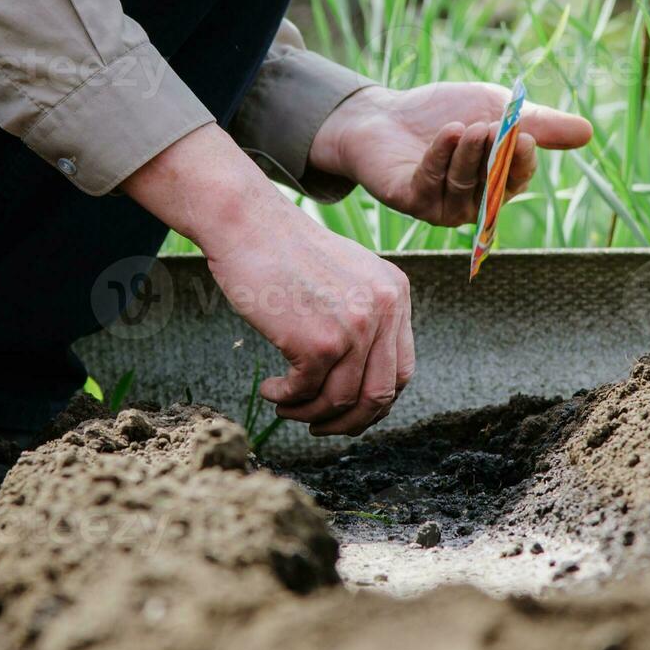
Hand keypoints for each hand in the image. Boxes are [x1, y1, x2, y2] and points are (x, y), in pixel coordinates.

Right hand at [123, 124, 412, 435]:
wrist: (247, 223)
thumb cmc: (285, 252)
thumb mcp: (347, 277)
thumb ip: (364, 318)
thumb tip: (361, 385)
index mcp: (396, 293)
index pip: (402, 371)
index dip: (375, 402)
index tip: (347, 411)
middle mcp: (385, 310)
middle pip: (379, 395)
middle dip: (347, 422)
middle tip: (318, 425)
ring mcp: (355, 327)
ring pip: (341, 401)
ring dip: (309, 413)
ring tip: (285, 403)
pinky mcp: (319, 341)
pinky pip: (307, 392)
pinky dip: (286, 398)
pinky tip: (270, 388)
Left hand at [309, 82, 592, 226]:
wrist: (382, 114)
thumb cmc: (441, 112)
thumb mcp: (494, 108)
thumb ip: (538, 123)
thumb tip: (587, 132)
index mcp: (496, 182)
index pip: (519, 179)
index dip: (524, 161)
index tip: (526, 135)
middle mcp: (472, 202)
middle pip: (494, 187)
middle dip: (497, 157)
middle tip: (496, 126)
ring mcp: (441, 207)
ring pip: (464, 187)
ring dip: (467, 155)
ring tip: (466, 126)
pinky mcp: (411, 202)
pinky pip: (432, 185)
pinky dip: (441, 158)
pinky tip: (447, 134)